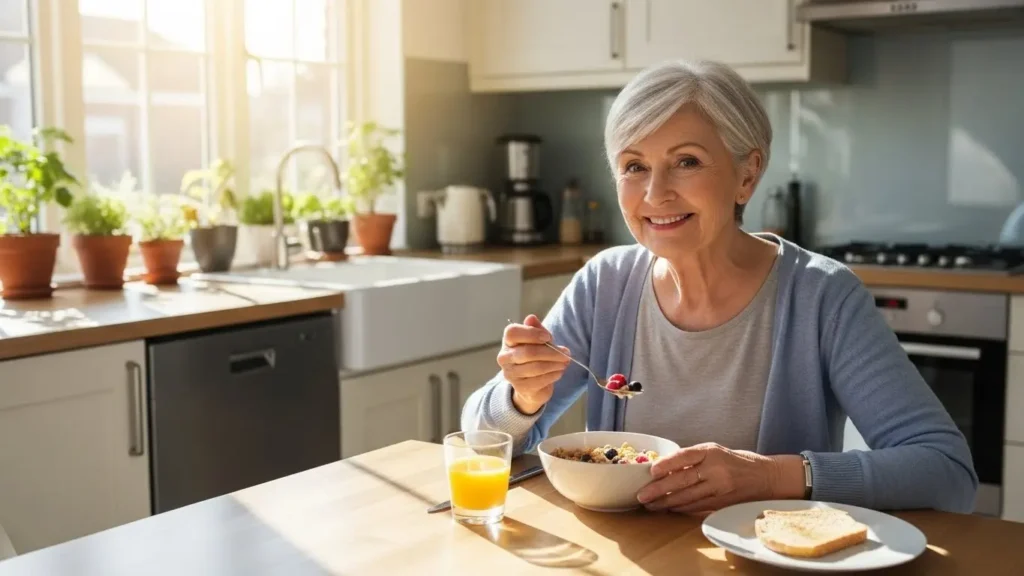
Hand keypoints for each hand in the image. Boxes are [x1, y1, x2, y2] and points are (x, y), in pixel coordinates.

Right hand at [497, 314, 570, 414]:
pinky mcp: (519, 387)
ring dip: (555, 364)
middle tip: (566, 353)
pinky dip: (553, 375)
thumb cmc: (536, 357)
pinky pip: (539, 380)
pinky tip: (559, 372)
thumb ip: (537, 329)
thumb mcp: (539, 341)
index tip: (548, 337)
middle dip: (551, 352)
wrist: (531, 385)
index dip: (531, 333)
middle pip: (528, 352)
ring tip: (565, 362)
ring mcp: (510, 373)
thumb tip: (531, 318)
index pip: (512, 332)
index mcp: (508, 341)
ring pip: (536, 367)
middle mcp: (505, 357)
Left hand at [636, 443, 805, 513]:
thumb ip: (692, 458)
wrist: (764, 477)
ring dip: (666, 503)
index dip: (667, 464)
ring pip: (688, 497)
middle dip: (660, 489)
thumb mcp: (714, 451)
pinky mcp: (722, 503)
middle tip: (642, 495)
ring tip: (650, 505)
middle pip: (683, 480)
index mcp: (712, 452)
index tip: (651, 472)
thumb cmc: (734, 461)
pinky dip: (681, 508)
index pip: (685, 456)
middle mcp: (716, 469)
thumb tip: (663, 467)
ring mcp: (720, 488)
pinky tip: (668, 508)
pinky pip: (697, 507)